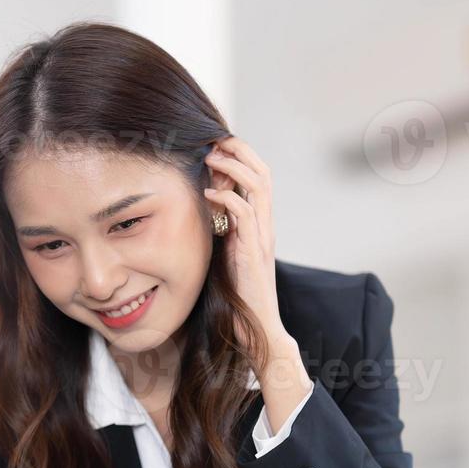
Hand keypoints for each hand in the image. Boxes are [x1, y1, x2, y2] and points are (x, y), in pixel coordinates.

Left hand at [203, 137, 287, 355]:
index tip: (217, 144)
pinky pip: (244, 215)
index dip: (241, 156)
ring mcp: (263, 237)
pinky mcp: (253, 251)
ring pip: (258, 187)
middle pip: (263, 173)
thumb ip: (220, 231)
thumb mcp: (226, 253)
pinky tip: (207, 194)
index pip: (259, 178)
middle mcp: (266, 226)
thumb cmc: (238, 295)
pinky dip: (226, 198)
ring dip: (234, 168)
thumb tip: (202, 210)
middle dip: (240, 151)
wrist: (256, 327)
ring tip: (211, 158)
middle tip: (215, 140)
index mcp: (261, 224)